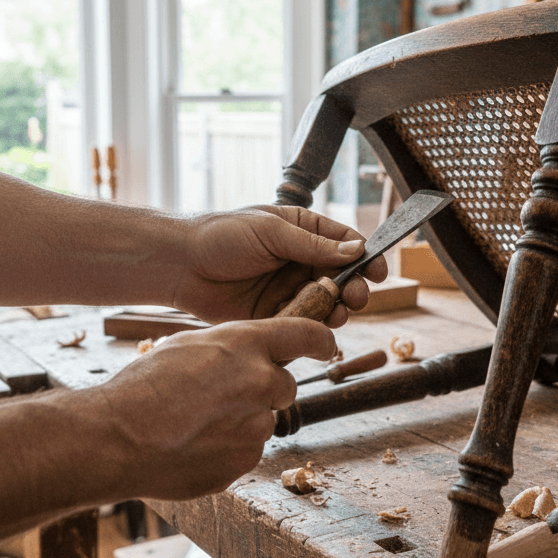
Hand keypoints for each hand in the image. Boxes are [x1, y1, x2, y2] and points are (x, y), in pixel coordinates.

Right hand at [92, 318, 333, 498]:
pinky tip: (193, 443)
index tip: (327, 346)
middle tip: (220, 394)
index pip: (307, 335)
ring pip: (262, 420)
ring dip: (241, 419)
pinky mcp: (245, 462)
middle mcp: (261, 382)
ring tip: (195, 421)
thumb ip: (232, 348)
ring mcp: (256, 426)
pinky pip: (246, 449)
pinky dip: (227, 446)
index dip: (321, 340)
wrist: (117, 438)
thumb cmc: (144, 386)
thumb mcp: (189, 345)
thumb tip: (252, 356)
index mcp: (247, 345)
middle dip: (261, 389)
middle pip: (284, 385)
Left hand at [172, 205, 387, 327]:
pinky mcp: (273, 313)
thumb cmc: (220, 236)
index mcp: (301, 230)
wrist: (179, 265)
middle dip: (354, 287)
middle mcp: (299, 259)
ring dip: (337, 308)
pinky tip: (316, 328)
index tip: (378, 272)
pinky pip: (301, 321)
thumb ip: (313, 245)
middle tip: (358, 298)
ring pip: (325, 301)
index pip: (344, 242)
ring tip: (338, 313)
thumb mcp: (271, 233)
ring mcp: (287, 287)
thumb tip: (356, 250)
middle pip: (341, 276)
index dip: (365, 256)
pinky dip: (312, 326)